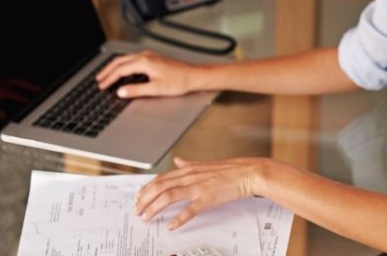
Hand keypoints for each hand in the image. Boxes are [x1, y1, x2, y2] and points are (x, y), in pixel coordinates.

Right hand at [96, 51, 197, 97]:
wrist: (193, 76)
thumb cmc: (179, 82)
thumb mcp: (156, 89)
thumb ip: (136, 90)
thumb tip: (121, 92)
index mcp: (144, 62)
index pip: (120, 70)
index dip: (109, 79)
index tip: (102, 86)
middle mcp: (145, 56)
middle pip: (120, 61)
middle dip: (107, 70)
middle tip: (98, 79)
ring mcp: (149, 56)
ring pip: (125, 59)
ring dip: (114, 67)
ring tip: (106, 75)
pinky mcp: (153, 58)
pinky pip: (132, 59)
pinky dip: (123, 65)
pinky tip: (122, 72)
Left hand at [135, 157, 265, 229]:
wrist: (248, 172)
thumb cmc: (230, 170)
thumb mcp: (205, 164)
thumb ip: (189, 163)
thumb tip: (177, 160)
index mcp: (189, 169)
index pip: (161, 178)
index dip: (147, 188)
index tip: (139, 197)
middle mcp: (190, 177)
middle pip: (160, 187)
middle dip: (145, 199)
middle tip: (137, 210)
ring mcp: (198, 187)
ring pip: (168, 197)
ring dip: (154, 208)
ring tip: (147, 217)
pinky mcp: (208, 198)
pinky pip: (189, 210)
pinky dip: (178, 219)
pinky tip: (171, 226)